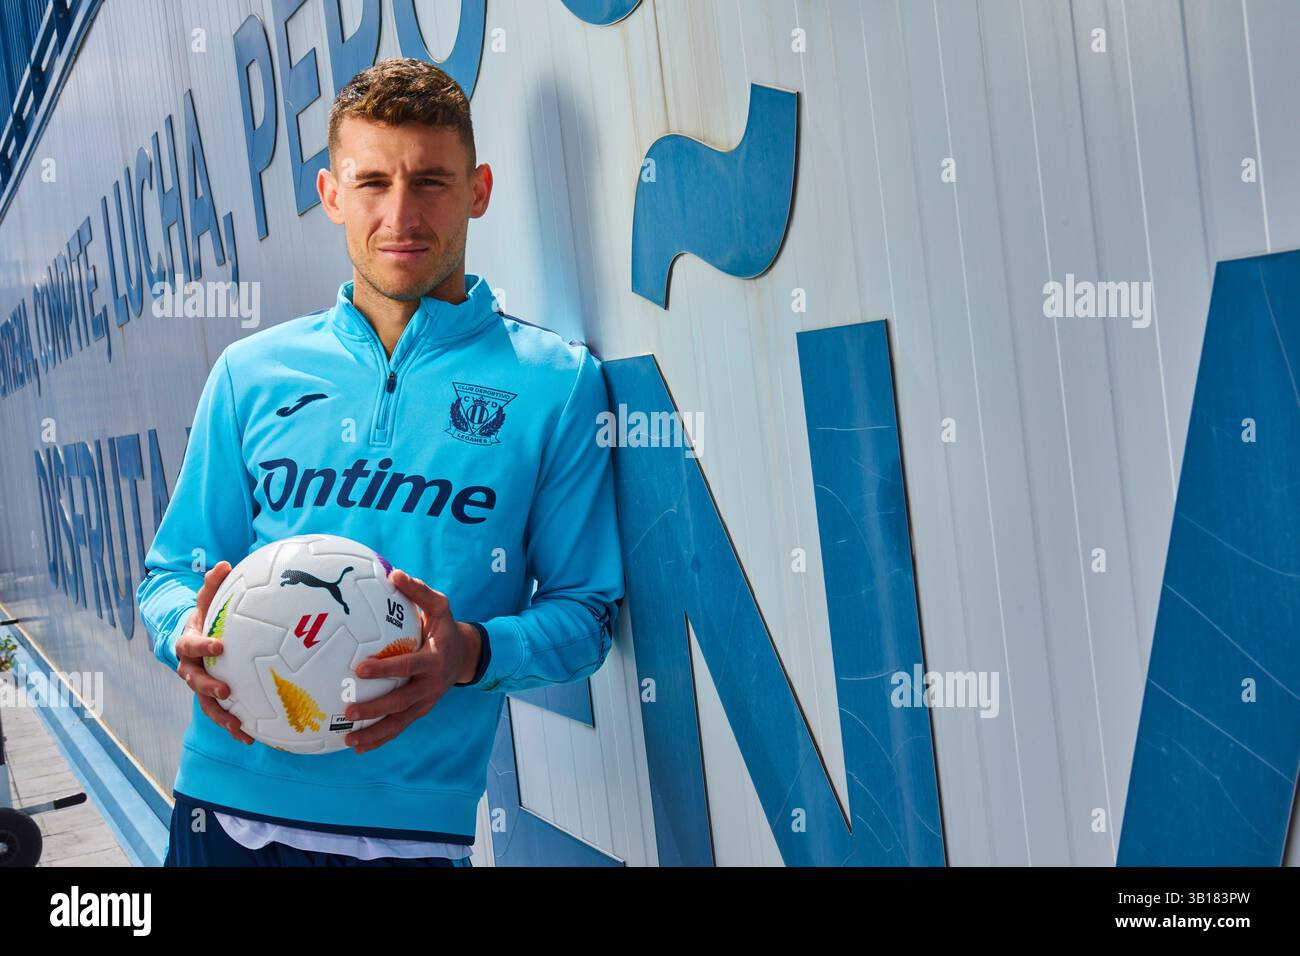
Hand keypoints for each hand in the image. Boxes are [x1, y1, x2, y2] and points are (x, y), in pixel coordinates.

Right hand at [173, 561, 254, 744]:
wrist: (194, 639)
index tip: (219, 646)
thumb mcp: (207, 600)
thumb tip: (224, 563)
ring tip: (238, 726)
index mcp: (188, 643)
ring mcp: (199, 686)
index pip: (190, 645)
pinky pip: (221, 715)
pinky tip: (250, 738)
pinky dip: (232, 726)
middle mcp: (189, 668)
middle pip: (193, 681)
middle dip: (208, 687)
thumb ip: (213, 585)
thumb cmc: (205, 617)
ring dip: (221, 716)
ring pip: (205, 704)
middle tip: (226, 691)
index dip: (202, 646)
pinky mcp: (212, 699)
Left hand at [342, 569, 481, 754]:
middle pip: (401, 701)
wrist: (467, 655)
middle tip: (348, 710)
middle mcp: (431, 684)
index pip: (407, 665)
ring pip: (400, 722)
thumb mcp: (439, 606)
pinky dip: (381, 739)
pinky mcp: (421, 710)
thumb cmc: (444, 627)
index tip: (360, 668)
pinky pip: (400, 727)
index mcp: (433, 658)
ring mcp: (427, 701)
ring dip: (375, 732)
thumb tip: (393, 573)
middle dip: (375, 708)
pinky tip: (359, 746)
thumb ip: (417, 591)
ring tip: (349, 740)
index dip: (385, 668)